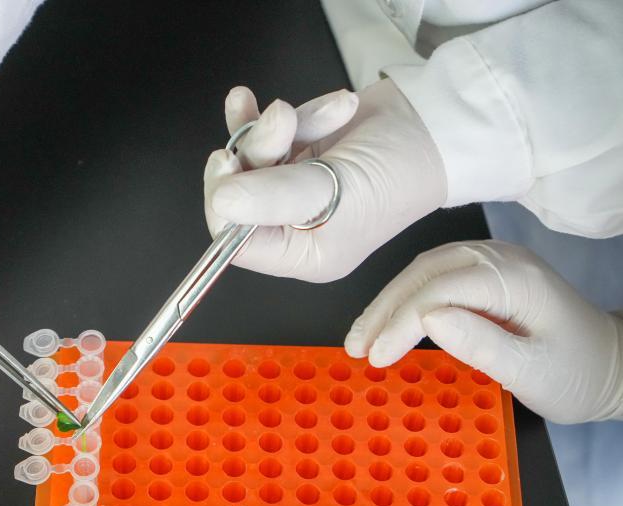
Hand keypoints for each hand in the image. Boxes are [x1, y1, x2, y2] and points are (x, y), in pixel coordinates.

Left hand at [204, 79, 445, 281]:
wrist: (436, 123)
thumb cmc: (400, 169)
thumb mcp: (336, 189)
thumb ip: (275, 197)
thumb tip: (222, 202)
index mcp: (303, 254)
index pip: (237, 243)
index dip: (224, 204)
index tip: (226, 164)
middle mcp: (293, 226)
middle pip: (240, 194)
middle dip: (255, 151)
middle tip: (281, 122)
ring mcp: (291, 187)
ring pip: (250, 157)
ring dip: (272, 127)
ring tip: (305, 111)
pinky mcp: (294, 153)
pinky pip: (259, 134)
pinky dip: (262, 116)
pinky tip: (248, 99)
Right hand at [345, 240, 622, 423]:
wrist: (613, 365)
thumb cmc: (576, 375)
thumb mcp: (532, 372)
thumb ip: (481, 345)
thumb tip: (427, 319)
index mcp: (515, 279)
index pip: (439, 290)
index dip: (399, 322)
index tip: (375, 359)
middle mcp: (501, 258)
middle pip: (424, 273)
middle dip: (383, 310)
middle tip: (355, 348)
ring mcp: (493, 260)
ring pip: (423, 271)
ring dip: (387, 303)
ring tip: (362, 338)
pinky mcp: (485, 272)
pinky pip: (433, 276)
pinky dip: (404, 299)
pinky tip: (388, 322)